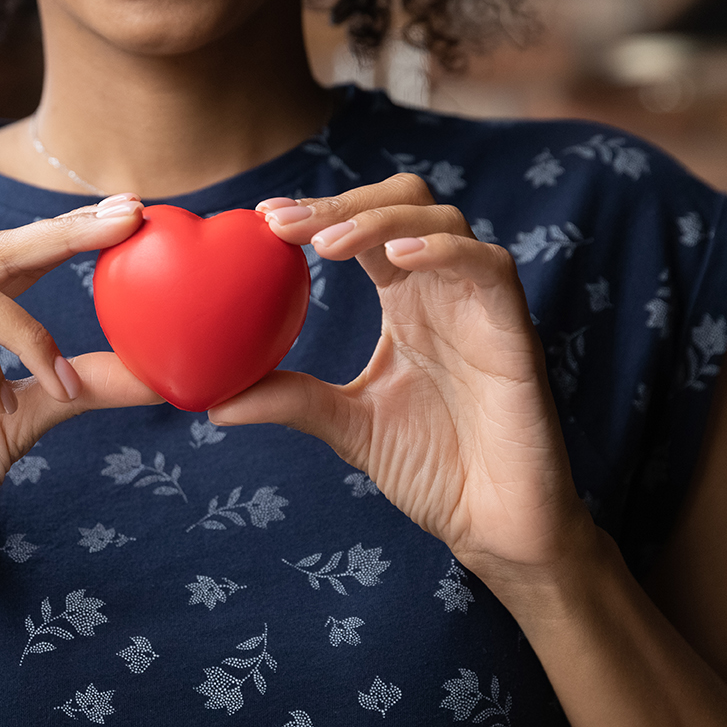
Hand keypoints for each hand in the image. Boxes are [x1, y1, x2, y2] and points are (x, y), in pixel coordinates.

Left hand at [209, 175, 591, 583]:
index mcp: (407, 301)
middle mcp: (444, 289)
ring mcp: (481, 305)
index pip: (361, 230)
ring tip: (325, 245)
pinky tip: (395, 260)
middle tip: (282, 225)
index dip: (317, 212)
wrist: (496, 525)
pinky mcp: (514, 330)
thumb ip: (292, 401)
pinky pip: (488, 264)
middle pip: (403, 201)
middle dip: (343, 201)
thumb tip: (213, 403)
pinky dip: (441, 251)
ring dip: (379, 221)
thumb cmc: (436, 471)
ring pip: (442, 219)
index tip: (262, 218)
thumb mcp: (348, 427)